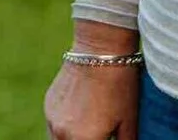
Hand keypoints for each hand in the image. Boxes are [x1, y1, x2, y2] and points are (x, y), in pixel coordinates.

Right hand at [45, 23, 139, 139]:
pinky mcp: (48, 105)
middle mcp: (62, 133)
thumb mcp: (129, 122)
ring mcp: (52, 119)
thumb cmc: (120, 85)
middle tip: (100, 136)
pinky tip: (82, 120)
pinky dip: (66, 130)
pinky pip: (53, 128)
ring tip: (89, 133)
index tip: (108, 138)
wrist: (99, 48)